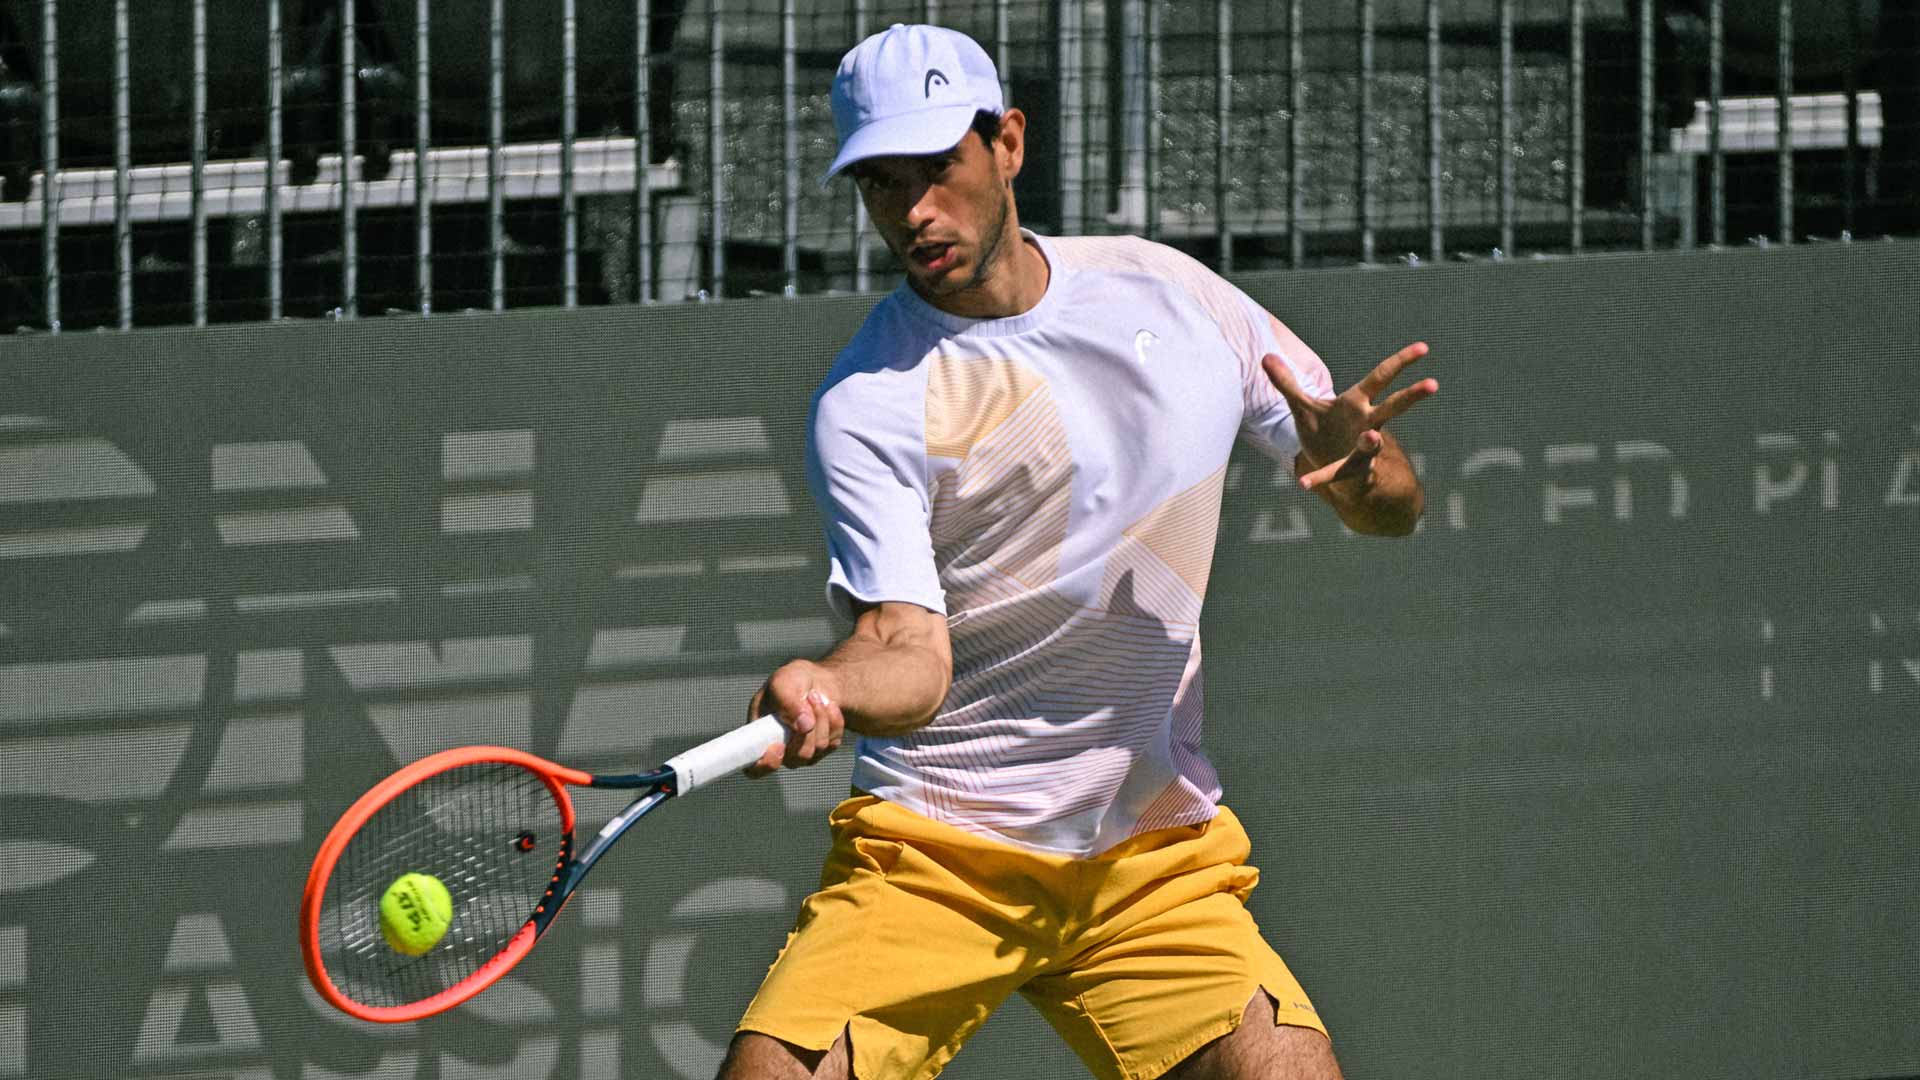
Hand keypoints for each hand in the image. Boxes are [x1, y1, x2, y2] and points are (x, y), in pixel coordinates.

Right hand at [744, 660, 846, 778]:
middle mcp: (780, 751)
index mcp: (759, 737)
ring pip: (818, 747)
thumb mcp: (782, 682)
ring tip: (815, 697)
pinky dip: (835, 720)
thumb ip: (788, 703)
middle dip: (808, 725)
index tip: (778, 746)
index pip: (755, 768)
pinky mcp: (823, 749)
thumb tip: (804, 726)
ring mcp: (803, 752)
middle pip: (797, 756)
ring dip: (822, 717)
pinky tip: (828, 706)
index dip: (766, 764)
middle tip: (809, 697)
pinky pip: (834, 742)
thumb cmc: (790, 682)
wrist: (813, 681)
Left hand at [1262, 342, 1437, 490]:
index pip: (1382, 376)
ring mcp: (1362, 449)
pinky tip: (1304, 484)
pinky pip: (1336, 474)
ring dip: (1372, 442)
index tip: (1424, 348)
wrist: (1328, 466)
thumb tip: (1265, 357)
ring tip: (1373, 438)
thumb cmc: (1323, 431)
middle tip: (1433, 384)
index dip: (1401, 361)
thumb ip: (1285, 382)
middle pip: (1393, 406)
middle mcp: (1366, 424)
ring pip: (1372, 444)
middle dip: (1412, 396)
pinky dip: (1319, 479)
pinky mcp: (1350, 471)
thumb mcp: (1302, 405)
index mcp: (1357, 403)